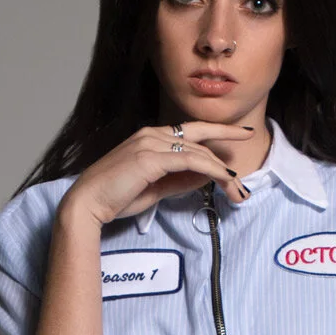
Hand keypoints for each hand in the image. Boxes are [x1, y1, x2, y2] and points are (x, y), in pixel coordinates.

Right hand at [63, 120, 252, 226]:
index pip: (191, 131)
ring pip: (198, 151)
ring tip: (238, 189)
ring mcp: (150, 143)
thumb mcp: (156, 188)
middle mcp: (151, 134)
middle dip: (226, 145)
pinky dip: (211, 169)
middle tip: (247, 156)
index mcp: (150, 137)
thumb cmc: (116, 197)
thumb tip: (205, 177)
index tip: (241, 134)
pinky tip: (225, 179)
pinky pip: (190, 160)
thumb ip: (180, 179)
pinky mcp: (150, 158)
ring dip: (223, 171)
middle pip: (199, 136)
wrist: (88, 203)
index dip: (218, 131)